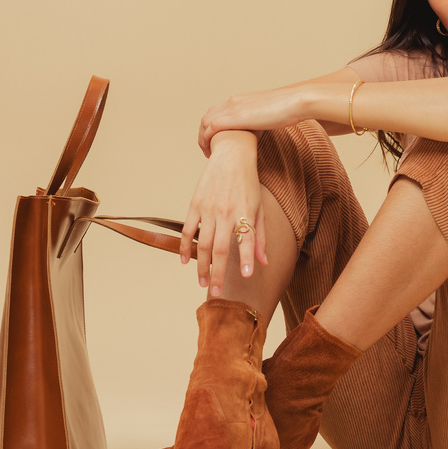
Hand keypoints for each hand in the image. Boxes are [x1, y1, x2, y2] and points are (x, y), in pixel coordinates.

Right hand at [181, 130, 268, 296]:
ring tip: (203, 283)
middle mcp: (227, 212)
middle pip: (220, 249)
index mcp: (245, 213)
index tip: (245, 277)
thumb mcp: (259, 208)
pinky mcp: (196, 204)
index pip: (247, 240)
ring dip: (202, 266)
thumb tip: (263, 263)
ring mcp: (209, 209)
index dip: (246, 259)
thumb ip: (260, 237)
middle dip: (218, 273)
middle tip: (216, 292)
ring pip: (203, 244)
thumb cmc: (249, 184)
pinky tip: (185, 261)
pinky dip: (184, 246)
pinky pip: (188, 229)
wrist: (232, 155)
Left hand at [197, 86, 307, 156]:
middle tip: (209, 150)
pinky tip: (211, 152)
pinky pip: (209, 129)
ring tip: (208, 154)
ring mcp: (231, 108)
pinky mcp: (233, 118)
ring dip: (202, 139)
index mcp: (240, 99)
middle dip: (204, 133)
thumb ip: (262, 119)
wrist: (295, 102)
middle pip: (207, 117)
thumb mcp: (270, 114)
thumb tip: (265, 128)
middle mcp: (232, 101)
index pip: (217, 111)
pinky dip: (206, 141)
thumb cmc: (290, 109)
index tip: (217, 141)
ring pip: (204, 123)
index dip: (213, 127)